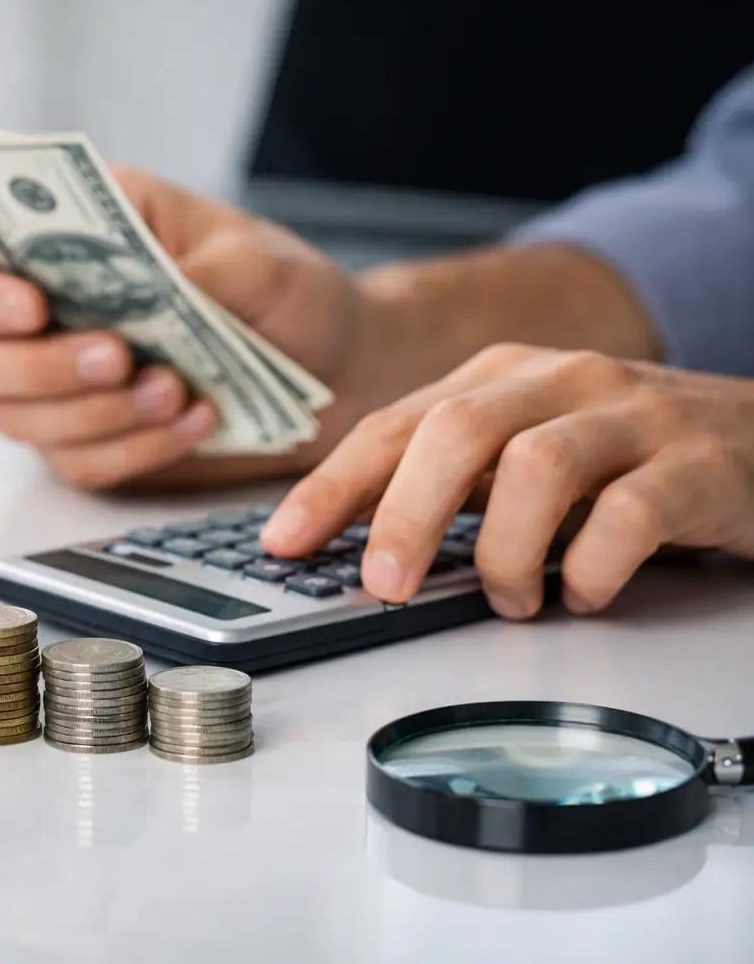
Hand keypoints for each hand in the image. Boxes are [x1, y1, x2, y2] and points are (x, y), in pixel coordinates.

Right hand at [0, 166, 384, 488]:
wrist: (334, 367)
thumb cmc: (278, 290)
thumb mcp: (254, 256)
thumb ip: (195, 265)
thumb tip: (148, 287)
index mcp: (53, 244)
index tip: (31, 306)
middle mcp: (37, 319)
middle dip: (37, 365)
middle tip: (117, 357)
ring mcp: (55, 389)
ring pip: (17, 420)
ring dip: (94, 412)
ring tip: (177, 387)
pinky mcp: (89, 446)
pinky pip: (79, 464)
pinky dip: (135, 448)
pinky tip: (195, 420)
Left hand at [261, 344, 753, 616]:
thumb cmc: (619, 453)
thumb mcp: (518, 450)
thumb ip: (441, 480)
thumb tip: (344, 534)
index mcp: (498, 377)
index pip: (393, 425)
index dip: (330, 486)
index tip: (281, 542)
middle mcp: (559, 381)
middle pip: (458, 431)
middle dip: (406, 513)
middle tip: (385, 585)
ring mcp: (630, 416)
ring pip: (539, 466)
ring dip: (503, 549)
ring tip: (508, 600)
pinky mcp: (695, 464)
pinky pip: (631, 514)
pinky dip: (592, 567)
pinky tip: (581, 594)